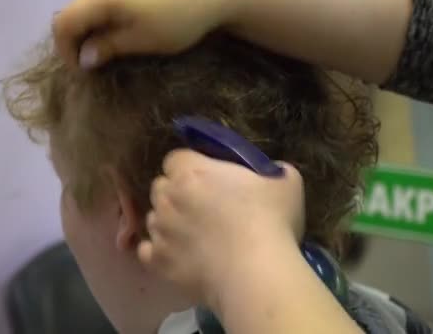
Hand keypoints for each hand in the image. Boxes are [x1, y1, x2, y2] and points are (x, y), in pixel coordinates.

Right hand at [52, 0, 239, 68]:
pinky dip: (102, 20)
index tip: (83, 73)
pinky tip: (119, 34)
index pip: (62, 23)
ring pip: (86, 7)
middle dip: (76, 42)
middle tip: (93, 66)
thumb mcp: (142, 40)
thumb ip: (108, 46)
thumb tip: (83, 59)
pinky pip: (101, 1)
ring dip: (89, 31)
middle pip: (71, 13)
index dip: (66, 51)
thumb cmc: (178, 18)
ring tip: (106, 52)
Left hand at [137, 150, 304, 307]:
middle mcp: (167, 198)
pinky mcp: (157, 261)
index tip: (206, 178)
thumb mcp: (285, 181)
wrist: (255, 274)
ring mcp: (159, 230)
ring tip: (192, 237)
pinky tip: (178, 256)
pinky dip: (159, 252)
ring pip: (154, 219)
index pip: (175, 159)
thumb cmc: (270, 222)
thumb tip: (270, 172)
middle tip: (201, 207)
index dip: (189, 167)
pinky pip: (147, 251)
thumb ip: (270, 170)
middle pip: (161, 187)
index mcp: (191, 172)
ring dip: (168, 223)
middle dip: (175, 193)